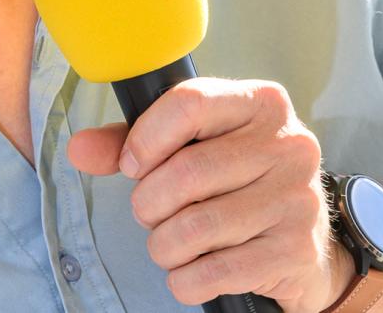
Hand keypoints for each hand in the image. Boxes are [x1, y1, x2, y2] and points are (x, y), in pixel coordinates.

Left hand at [66, 77, 353, 312]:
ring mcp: (297, 198)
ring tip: (168, 243)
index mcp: (262, 103)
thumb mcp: (194, 147)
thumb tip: (80, 149)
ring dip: (164, 245)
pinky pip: (216, 271)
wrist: (302, 241)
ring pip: (196, 228)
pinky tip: (190, 270)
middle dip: (149, 203)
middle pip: (186, 173)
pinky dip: (186, 279)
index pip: (188, 104)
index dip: (145, 139)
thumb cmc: (236, 183)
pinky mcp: (295, 249)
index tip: (133, 164)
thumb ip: (134, 142)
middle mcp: (288, 144)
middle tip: (150, 213)